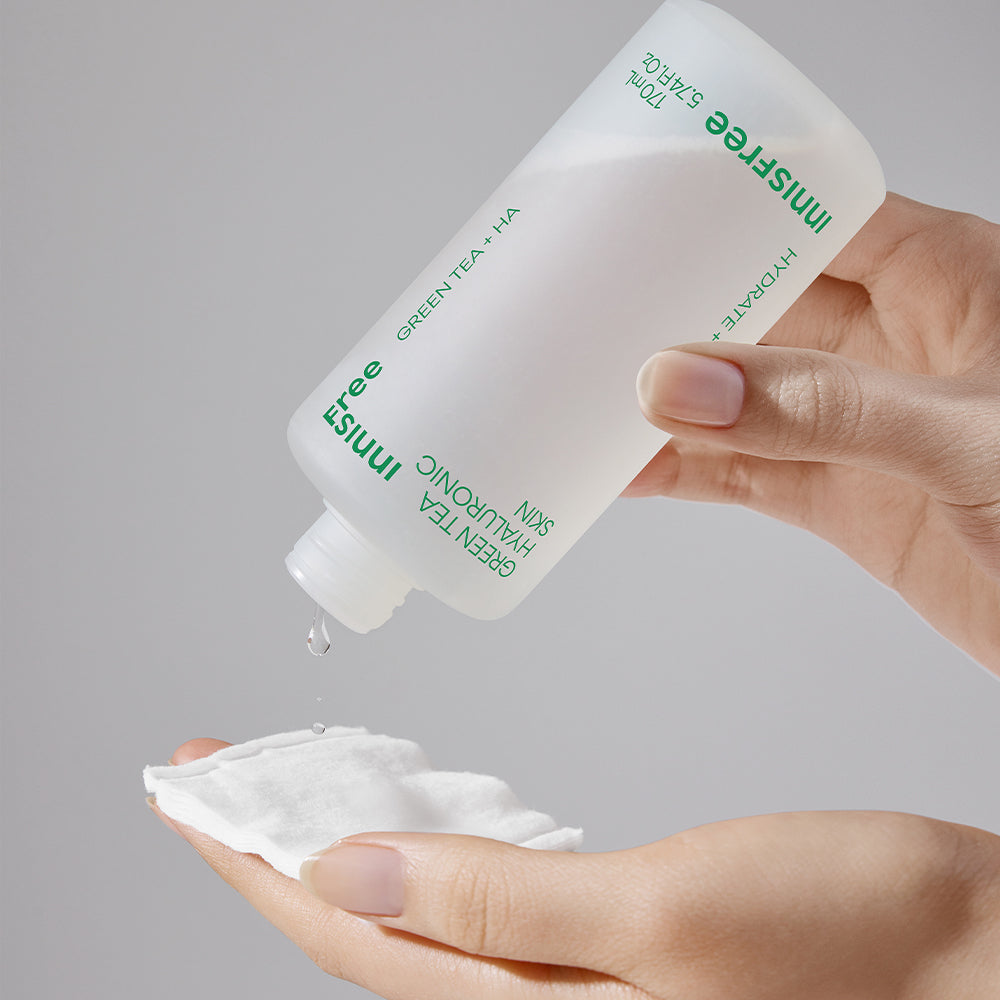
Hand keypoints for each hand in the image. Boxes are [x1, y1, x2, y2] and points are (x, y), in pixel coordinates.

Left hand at [153, 738, 999, 999]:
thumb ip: (501, 909)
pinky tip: (414, 815)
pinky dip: (423, 847)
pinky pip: (479, 898)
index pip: (340, 932)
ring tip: (289, 785)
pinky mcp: (612, 936)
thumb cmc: (847, 941)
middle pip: (360, 925)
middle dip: (275, 845)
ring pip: (412, 911)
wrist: (961, 956)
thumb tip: (349, 874)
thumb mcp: (664, 916)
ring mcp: (573, 976)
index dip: (251, 860)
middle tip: (220, 775)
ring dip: (342, 842)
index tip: (190, 792)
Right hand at [627, 194, 999, 672]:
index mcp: (947, 278)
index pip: (816, 213)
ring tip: (583, 396)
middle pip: (759, 305)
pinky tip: (625, 470)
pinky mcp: (842, 496)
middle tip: (588, 315)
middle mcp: (893, 342)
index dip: (732, 209)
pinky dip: (681, 471)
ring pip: (738, 396)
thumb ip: (825, 407)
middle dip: (677, 310)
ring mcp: (859, 422)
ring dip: (666, 401)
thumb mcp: (967, 436)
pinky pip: (742, 471)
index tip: (643, 216)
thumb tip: (680, 380)